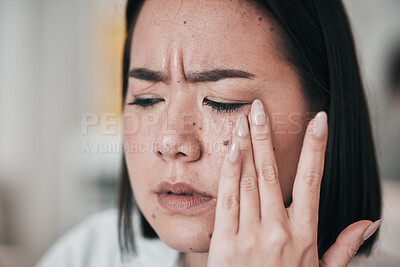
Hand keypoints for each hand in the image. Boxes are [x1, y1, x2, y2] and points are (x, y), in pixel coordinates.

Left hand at [207, 99, 380, 266]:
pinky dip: (230, 172)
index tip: (319, 121)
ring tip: (245, 120)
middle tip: (262, 107)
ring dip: (247, 147)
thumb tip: (367, 223)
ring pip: (249, 180)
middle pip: (273, 172)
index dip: (316, 148)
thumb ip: (343, 247)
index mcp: (304, 234)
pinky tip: (232, 150)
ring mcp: (251, 235)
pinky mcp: (226, 241)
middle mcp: (279, 230)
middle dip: (268, 136)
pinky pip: (228, 199)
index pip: (312, 181)